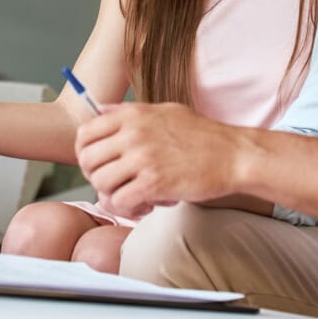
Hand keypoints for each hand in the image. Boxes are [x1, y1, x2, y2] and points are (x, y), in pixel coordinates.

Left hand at [75, 102, 239, 218]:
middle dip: (96, 177)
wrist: (233, 154)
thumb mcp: (163, 110)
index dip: (84, 153)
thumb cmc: (201, 134)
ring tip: (132, 195)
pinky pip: (120, 201)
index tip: (97, 164)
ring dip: (112, 195)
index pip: (84, 133)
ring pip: (100, 183)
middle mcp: (132, 133)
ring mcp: (142, 158)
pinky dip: (128, 208)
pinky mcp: (154, 183)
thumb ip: (129, 111)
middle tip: (114, 183)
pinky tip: (145, 205)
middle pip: (87, 161)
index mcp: (131, 114)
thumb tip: (100, 109)